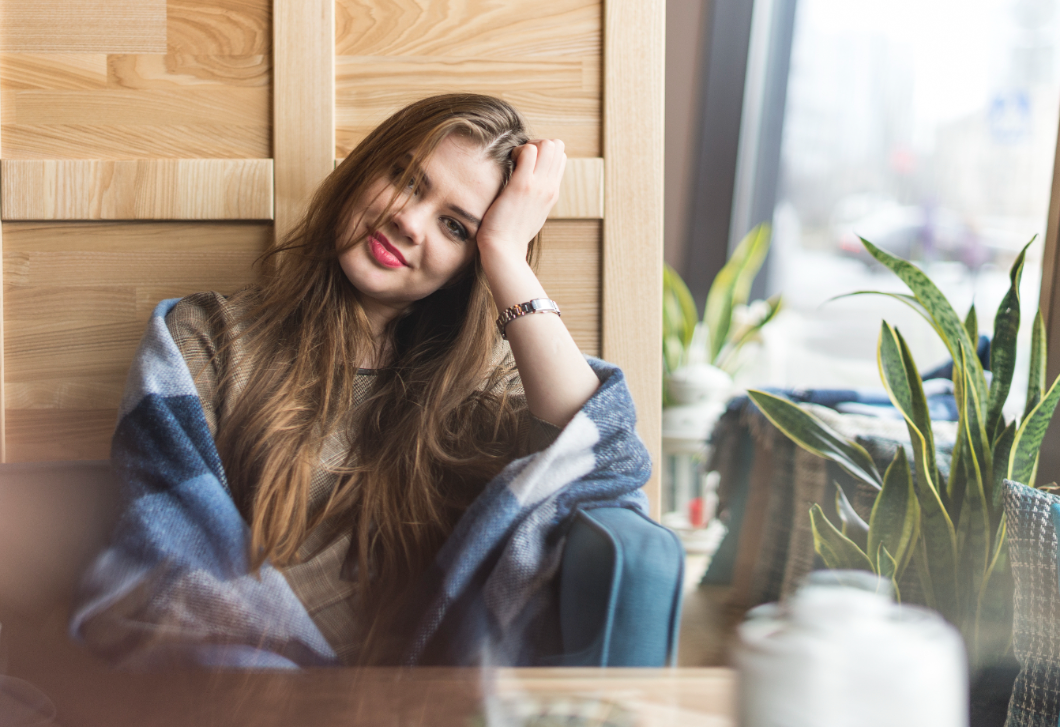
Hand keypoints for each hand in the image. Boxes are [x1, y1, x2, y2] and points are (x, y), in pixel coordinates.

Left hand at [476, 139, 565, 268]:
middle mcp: (550, 187)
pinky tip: (508, 162)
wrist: (504, 250)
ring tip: (515, 159)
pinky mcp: (523, 185)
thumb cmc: (511, 235)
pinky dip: (518, 149)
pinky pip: (529, 150)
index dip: (544, 152)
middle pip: (558, 146)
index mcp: (552, 193)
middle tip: (520, 157)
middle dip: (538, 143)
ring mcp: (539, 185)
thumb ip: (535, 199)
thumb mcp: (531, 215)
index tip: (526, 163)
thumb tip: (528, 190)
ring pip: (548, 144)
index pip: (560, 158)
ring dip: (529, 144)